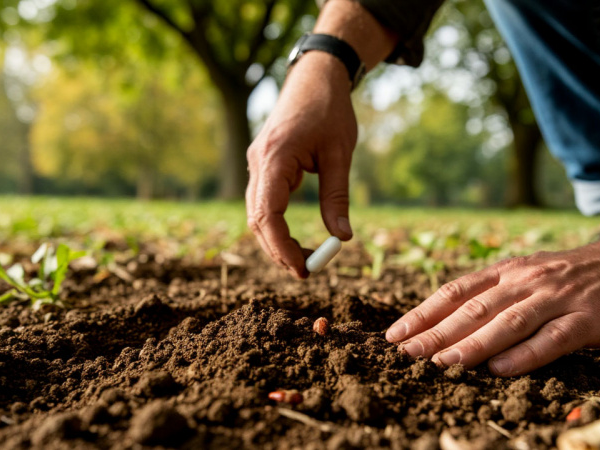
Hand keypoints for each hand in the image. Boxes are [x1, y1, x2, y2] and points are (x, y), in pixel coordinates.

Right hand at [246, 53, 356, 277]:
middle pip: (257, 220)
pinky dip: (275, 223)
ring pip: (256, 213)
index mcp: (275, 157)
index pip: (268, 215)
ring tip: (302, 258)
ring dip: (275, 239)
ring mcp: (256, 162)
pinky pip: (261, 201)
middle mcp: (258, 161)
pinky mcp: (262, 163)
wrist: (315, 76)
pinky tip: (294, 235)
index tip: (303, 268)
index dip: (281, 247)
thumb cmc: (330, 110)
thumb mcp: (340, 154)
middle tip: (305, 271)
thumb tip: (343, 238)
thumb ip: (337, 197)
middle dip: (277, 250)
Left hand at [386, 182, 599, 375]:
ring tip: (441, 362)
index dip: (423, 313)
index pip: (456, 291)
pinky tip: (499, 370)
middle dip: (435, 331)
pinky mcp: (588, 318)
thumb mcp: (533, 274)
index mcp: (510, 270)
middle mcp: (528, 280)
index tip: (394, 334)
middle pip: (474, 307)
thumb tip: (453, 323)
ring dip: (471, 343)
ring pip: (507, 322)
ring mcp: (558, 298)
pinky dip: (524, 355)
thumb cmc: (581, 275)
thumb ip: (499, 294)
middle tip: (405, 352)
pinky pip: (551, 338)